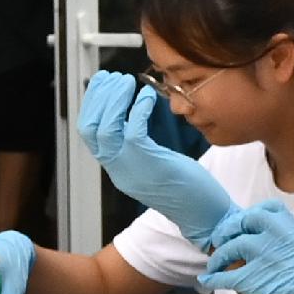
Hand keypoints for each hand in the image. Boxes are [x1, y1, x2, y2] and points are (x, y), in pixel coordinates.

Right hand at [73, 72, 235, 242]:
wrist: (205, 216)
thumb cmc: (186, 187)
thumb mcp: (154, 163)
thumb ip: (139, 145)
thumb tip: (133, 114)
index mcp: (118, 168)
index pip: (89, 133)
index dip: (91, 104)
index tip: (102, 82)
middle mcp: (119, 169)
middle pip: (90, 129)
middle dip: (98, 98)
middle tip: (113, 76)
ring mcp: (132, 169)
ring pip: (106, 128)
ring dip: (114, 100)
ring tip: (127, 81)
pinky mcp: (151, 165)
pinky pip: (134, 131)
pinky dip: (137, 109)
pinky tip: (148, 97)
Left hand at [196, 201, 293, 293]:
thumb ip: (288, 241)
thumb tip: (271, 244)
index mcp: (291, 228)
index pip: (266, 209)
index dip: (250, 215)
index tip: (244, 223)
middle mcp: (275, 236)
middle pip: (242, 223)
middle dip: (228, 230)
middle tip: (221, 240)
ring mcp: (262, 255)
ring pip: (230, 247)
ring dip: (219, 256)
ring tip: (214, 263)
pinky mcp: (252, 278)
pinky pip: (225, 275)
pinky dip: (214, 278)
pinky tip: (209, 279)